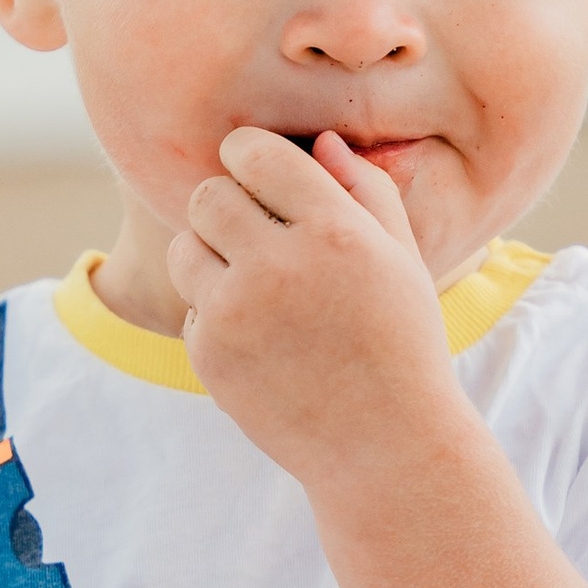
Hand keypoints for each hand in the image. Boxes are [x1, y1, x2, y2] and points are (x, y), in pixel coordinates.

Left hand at [163, 128, 458, 489]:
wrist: (385, 445)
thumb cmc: (401, 342)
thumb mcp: (403, 258)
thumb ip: (365, 189)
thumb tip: (321, 141)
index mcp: (334, 230)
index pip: (253, 153)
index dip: (245, 153)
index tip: (252, 169)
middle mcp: (279, 265)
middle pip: (206, 195)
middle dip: (225, 204)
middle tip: (253, 231)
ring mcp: (237, 313)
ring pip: (184, 247)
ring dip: (211, 256)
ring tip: (256, 284)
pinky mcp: (210, 355)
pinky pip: (191, 306)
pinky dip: (216, 315)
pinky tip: (262, 340)